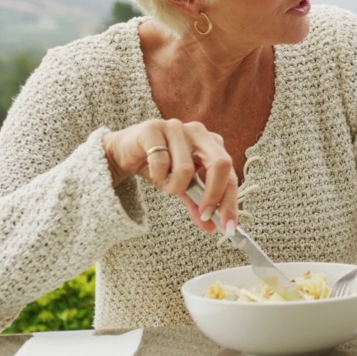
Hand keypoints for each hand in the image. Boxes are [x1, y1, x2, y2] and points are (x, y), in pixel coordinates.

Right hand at [102, 119, 237, 233]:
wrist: (125, 152)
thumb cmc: (159, 166)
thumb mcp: (182, 187)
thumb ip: (197, 204)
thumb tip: (212, 227)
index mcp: (212, 144)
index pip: (231, 175)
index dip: (231, 202)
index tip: (228, 227)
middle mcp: (199, 132)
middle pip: (221, 164)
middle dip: (213, 195)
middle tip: (203, 214)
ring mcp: (177, 128)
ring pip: (186, 169)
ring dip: (174, 186)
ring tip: (165, 183)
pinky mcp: (154, 128)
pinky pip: (161, 162)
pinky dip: (157, 175)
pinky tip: (152, 170)